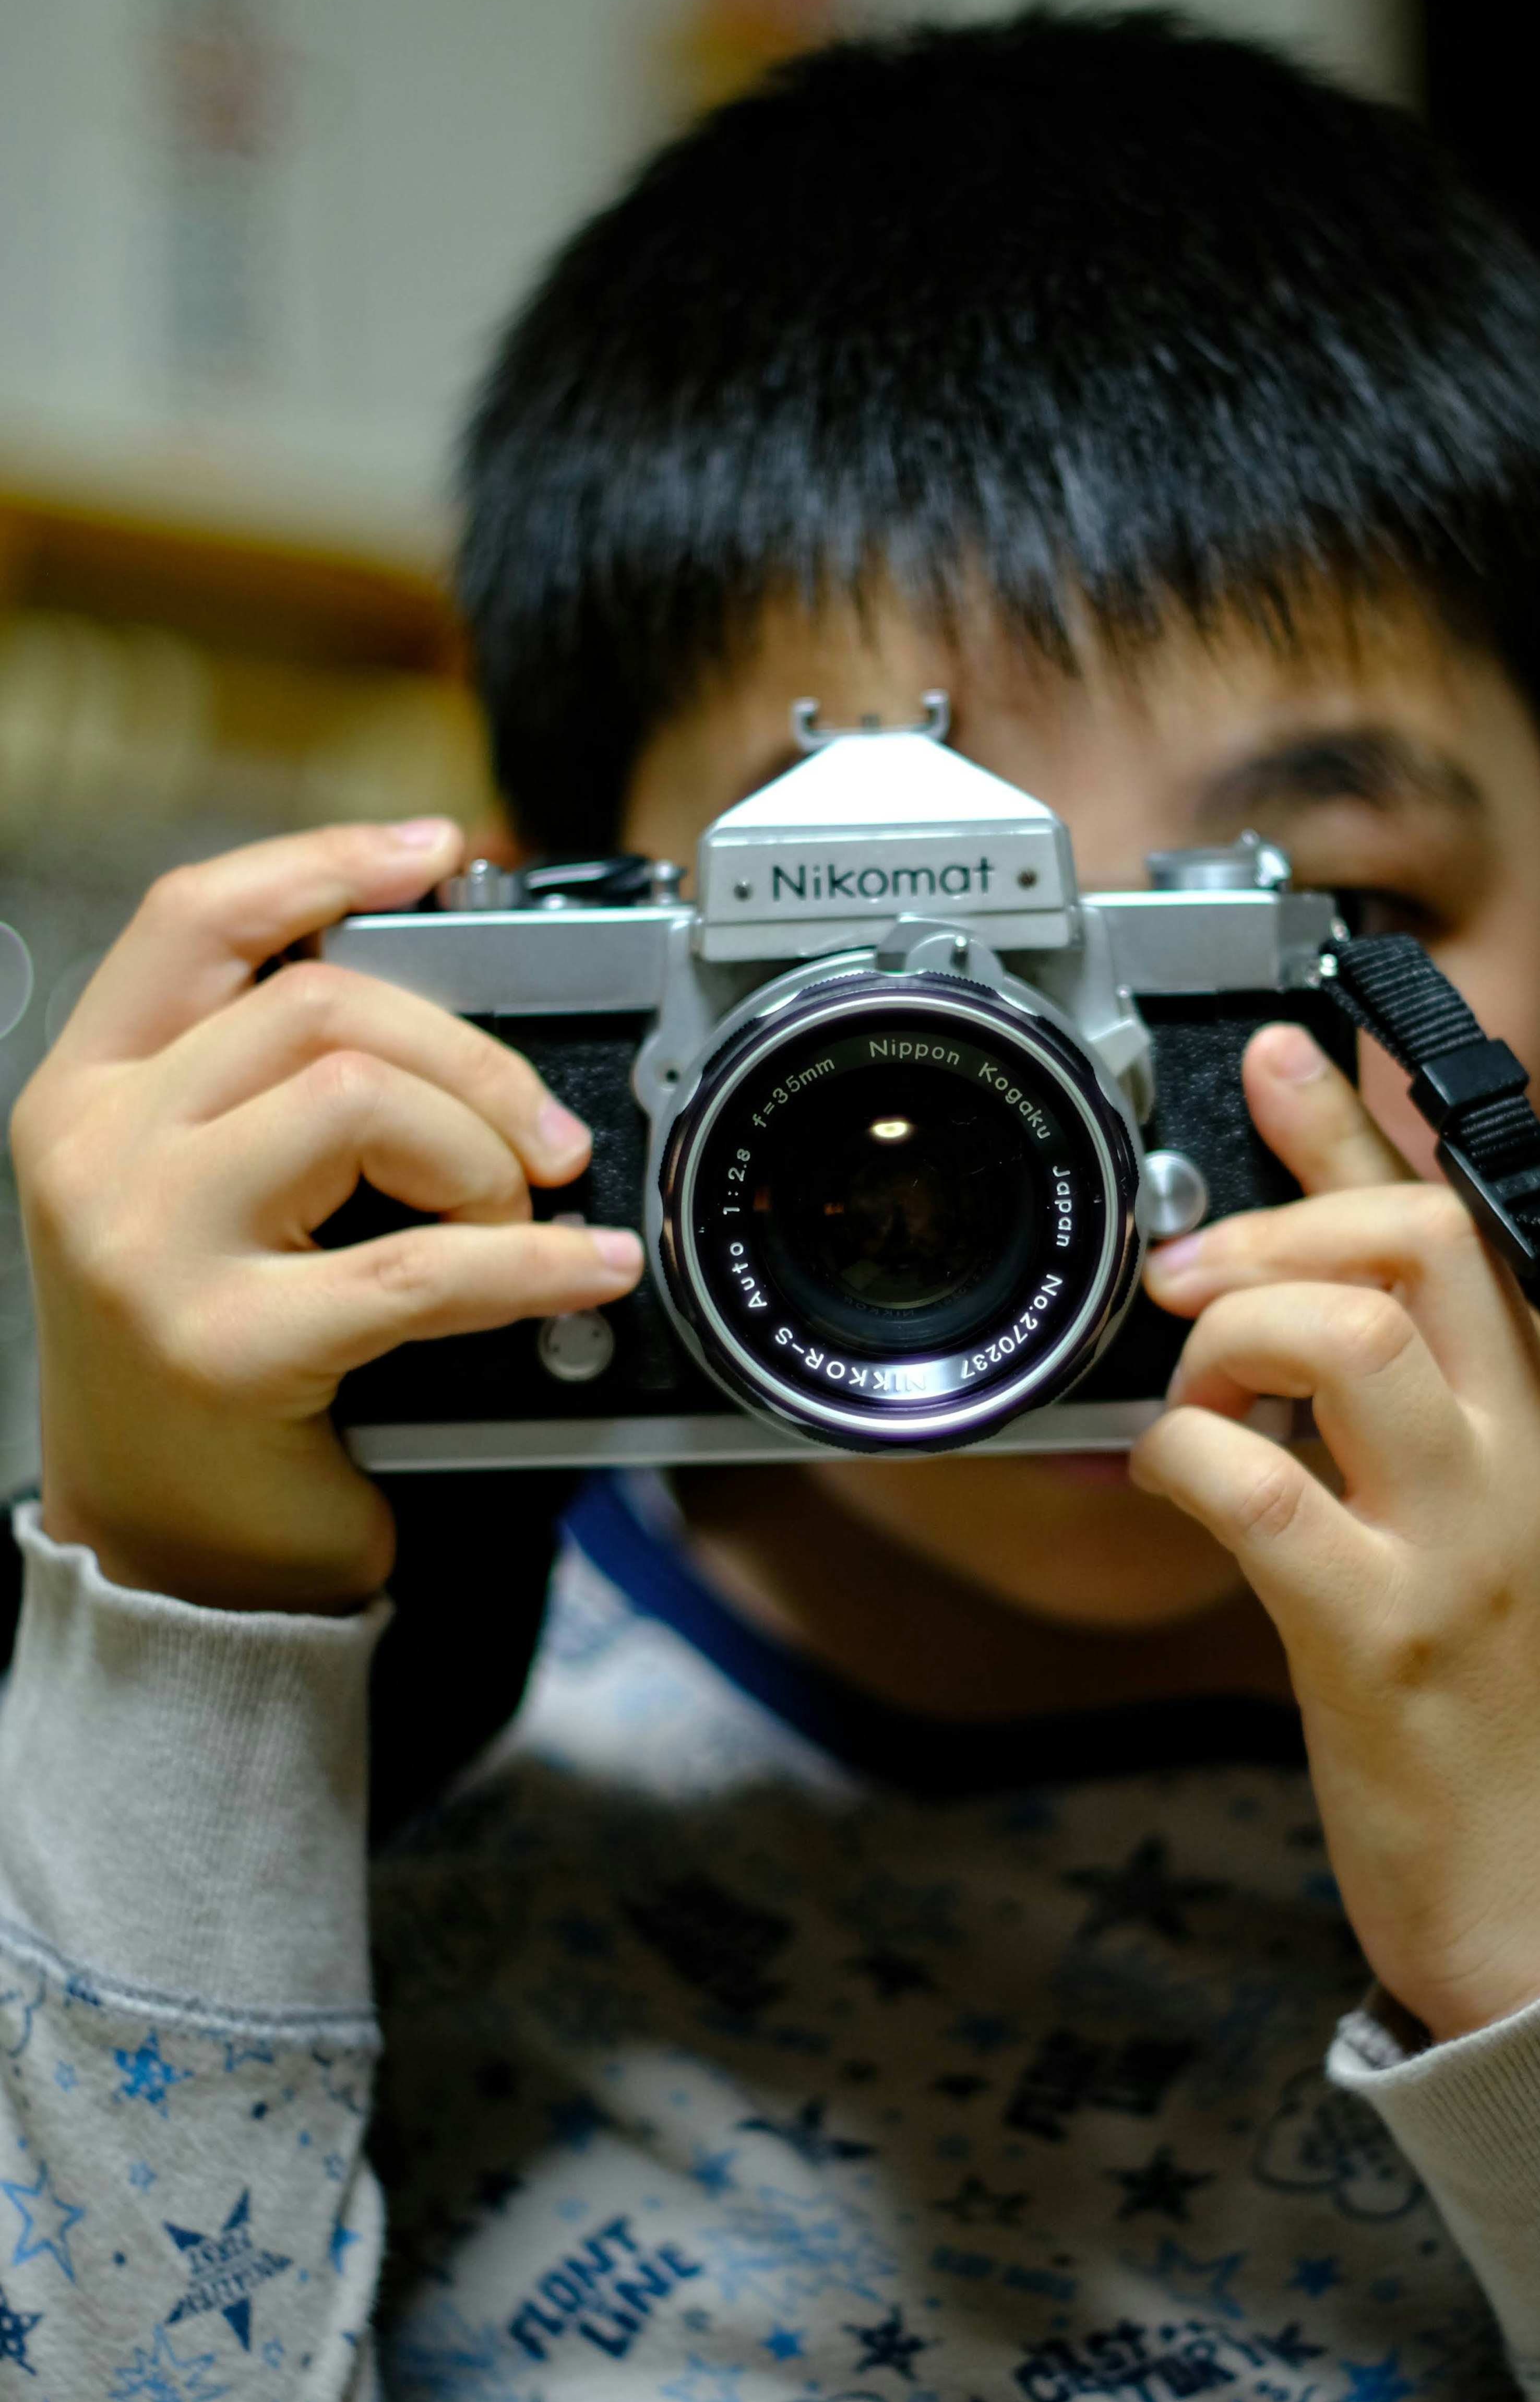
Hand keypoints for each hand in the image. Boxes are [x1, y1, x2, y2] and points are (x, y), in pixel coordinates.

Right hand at [10, 821, 642, 1612]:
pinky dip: (534, 1265)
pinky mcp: (228, 1349)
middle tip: (541, 1137)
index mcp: (89, 1093)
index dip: (325, 863)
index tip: (436, 853)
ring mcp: (149, 1248)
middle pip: (317, 1007)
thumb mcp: (206, 1191)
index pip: (196, 918)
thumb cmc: (206, 1361)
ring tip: (514, 1222)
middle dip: (468, 1057)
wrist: (164, 1548)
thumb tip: (452, 1004)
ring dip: (480, 1157)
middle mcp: (98, 1152)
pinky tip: (588, 1273)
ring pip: (359, 1102)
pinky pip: (420, 1266)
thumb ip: (272, 1089)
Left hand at [1132, 1023, 1539, 2041]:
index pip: (1464, 1225)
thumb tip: (1310, 1328)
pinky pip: (1253, 1487)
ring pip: (1344, 1331)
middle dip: (1276, 1214)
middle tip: (1190, 1268)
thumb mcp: (1516, 1545)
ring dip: (1229, 1328)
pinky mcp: (1384, 1636)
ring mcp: (1467, 1542)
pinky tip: (1166, 1481)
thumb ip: (1432, 1427)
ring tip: (1191, 1387)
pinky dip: (1181, 1456)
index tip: (1280, 1055)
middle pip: (1417, 1237)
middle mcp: (1534, 1458)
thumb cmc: (1532, 1739)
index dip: (1354, 1128)